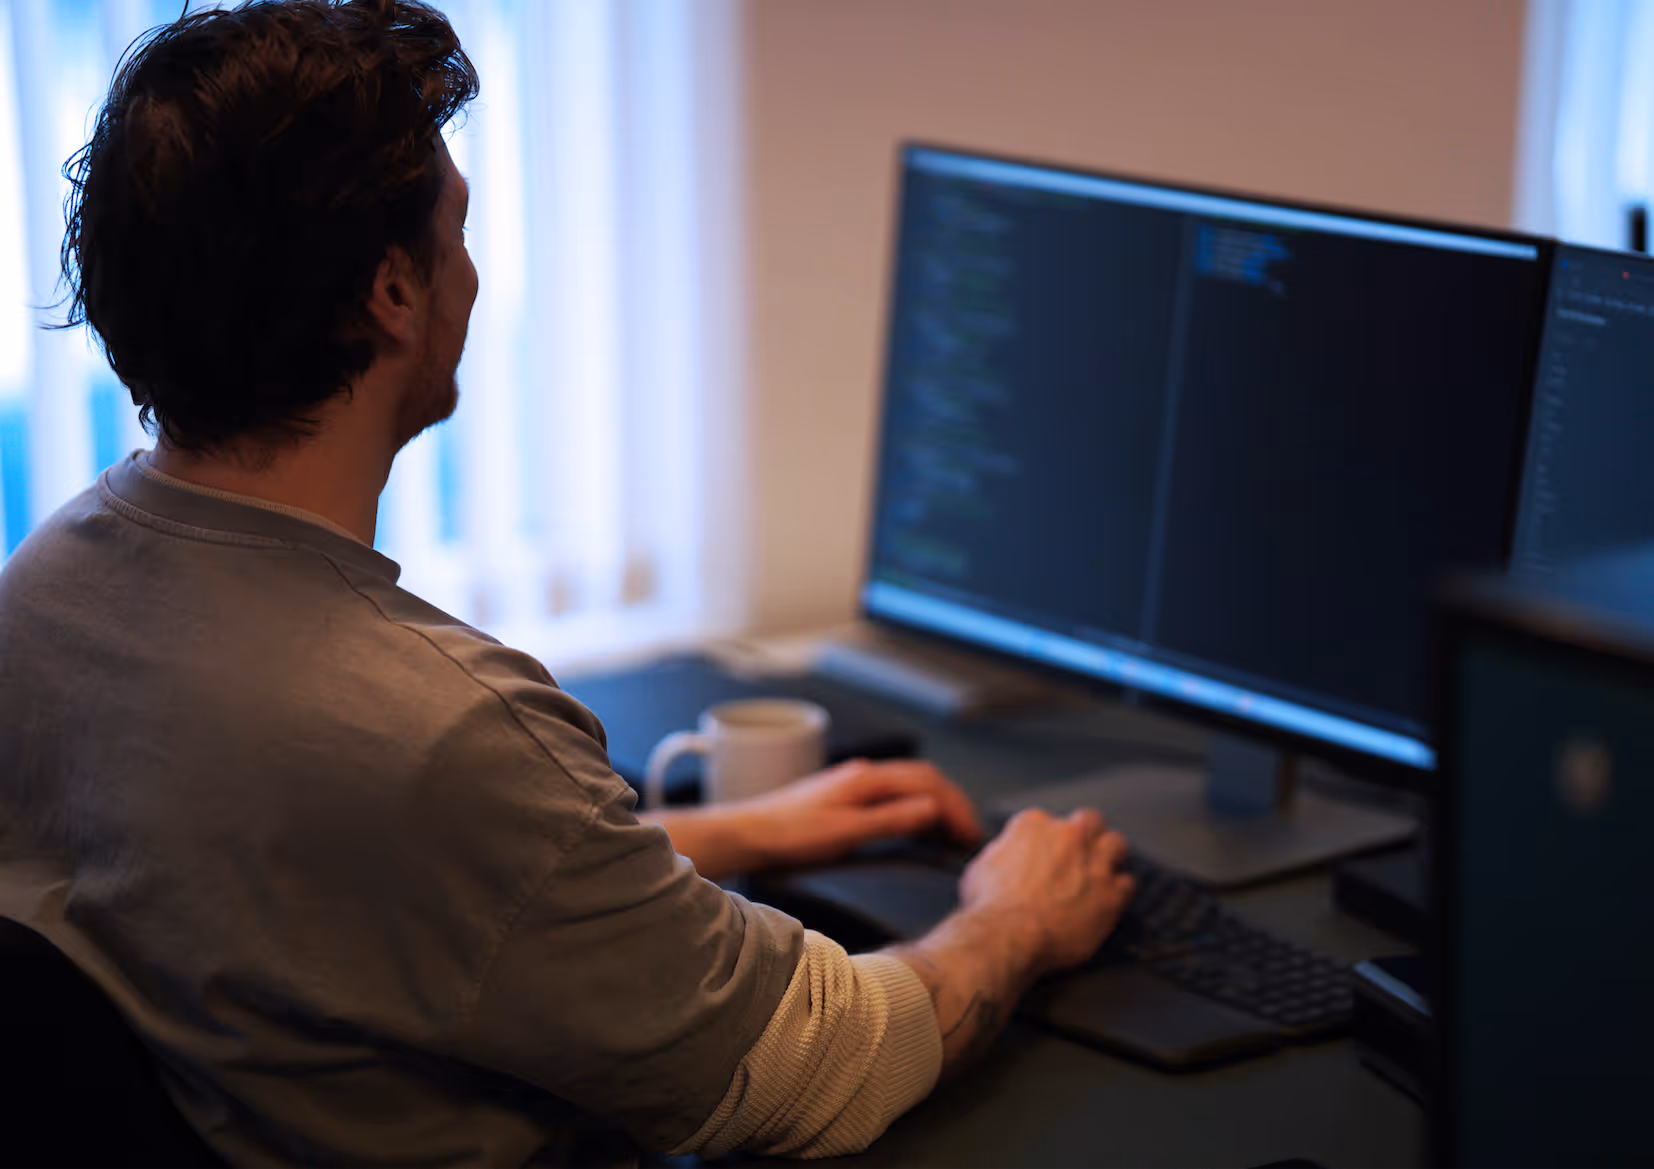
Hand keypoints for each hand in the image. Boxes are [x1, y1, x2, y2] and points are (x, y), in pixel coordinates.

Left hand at [734, 759, 983, 870]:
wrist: (748, 834)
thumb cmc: (790, 835)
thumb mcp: (847, 833)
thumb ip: (892, 819)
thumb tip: (934, 808)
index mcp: (868, 778)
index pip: (929, 781)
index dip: (957, 806)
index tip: (972, 834)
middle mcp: (864, 774)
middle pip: (924, 778)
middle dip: (953, 803)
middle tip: (970, 834)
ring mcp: (855, 783)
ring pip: (910, 785)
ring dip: (937, 804)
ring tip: (953, 832)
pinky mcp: (846, 797)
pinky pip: (894, 795)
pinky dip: (916, 808)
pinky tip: (917, 827)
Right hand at [958, 807, 1133, 977]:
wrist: (1008, 935)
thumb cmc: (990, 906)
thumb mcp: (981, 868)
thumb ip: (1002, 853)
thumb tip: (1005, 856)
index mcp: (1033, 825)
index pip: (1048, 821)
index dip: (1048, 840)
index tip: (1046, 854)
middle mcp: (1068, 836)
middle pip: (1090, 821)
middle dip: (1086, 835)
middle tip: (1080, 855)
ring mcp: (1093, 863)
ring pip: (1116, 844)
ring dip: (1109, 856)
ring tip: (1102, 871)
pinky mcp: (1111, 894)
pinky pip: (1128, 883)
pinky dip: (1120, 890)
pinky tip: (1110, 899)